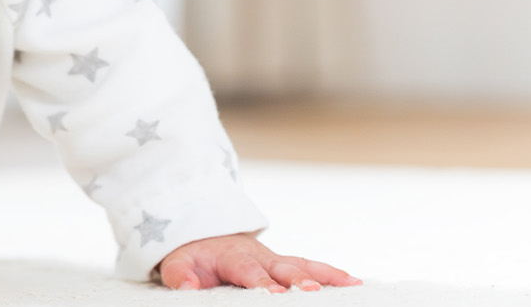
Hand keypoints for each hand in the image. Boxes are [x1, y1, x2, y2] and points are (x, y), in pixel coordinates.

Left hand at [157, 233, 361, 291]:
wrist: (202, 238)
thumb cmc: (192, 258)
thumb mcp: (177, 263)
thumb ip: (180, 275)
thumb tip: (188, 287)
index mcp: (231, 256)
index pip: (247, 270)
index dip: (261, 281)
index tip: (274, 292)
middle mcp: (257, 255)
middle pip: (279, 266)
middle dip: (295, 279)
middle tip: (309, 290)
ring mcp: (273, 259)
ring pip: (300, 264)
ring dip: (322, 275)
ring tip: (348, 282)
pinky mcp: (283, 265)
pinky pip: (309, 266)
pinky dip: (330, 273)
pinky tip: (353, 281)